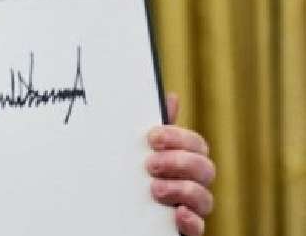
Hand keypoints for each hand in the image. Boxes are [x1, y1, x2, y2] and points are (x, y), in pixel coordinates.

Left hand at [146, 93, 215, 235]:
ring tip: (155, 189)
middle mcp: (192, 184)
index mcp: (184, 161)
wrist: (114, 215)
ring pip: (205, 198)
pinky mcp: (185, 229)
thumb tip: (171, 97)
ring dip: (182, 190)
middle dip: (179, 162)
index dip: (178, 138)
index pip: (196, 144)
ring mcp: (191, 208)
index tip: (153, 137)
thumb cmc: (133, 177)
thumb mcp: (139, 150)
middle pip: (205, 169)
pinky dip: (191, 221)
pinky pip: (199, 229)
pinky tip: (178, 214)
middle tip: (151, 164)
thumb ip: (156, 129)